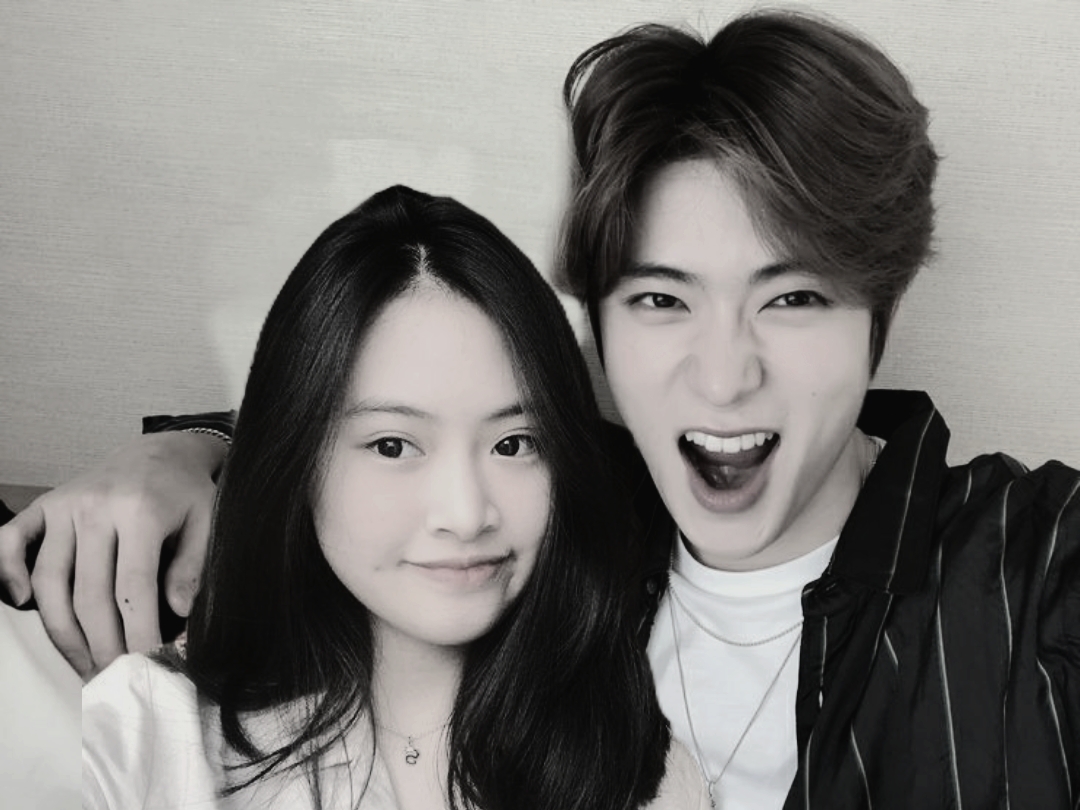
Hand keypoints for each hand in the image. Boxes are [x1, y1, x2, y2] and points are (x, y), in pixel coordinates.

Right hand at [0, 431, 225, 678]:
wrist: (162, 451)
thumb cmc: (187, 494)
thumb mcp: (208, 521)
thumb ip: (193, 565)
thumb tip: (176, 613)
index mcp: (141, 511)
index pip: (133, 587)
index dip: (138, 633)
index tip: (147, 666)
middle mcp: (96, 507)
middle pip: (88, 593)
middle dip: (101, 644)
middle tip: (113, 678)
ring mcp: (65, 505)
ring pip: (50, 580)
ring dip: (62, 631)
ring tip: (84, 664)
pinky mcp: (44, 504)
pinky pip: (11, 540)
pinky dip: (7, 571)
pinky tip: (23, 602)